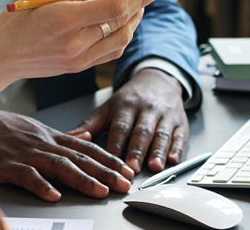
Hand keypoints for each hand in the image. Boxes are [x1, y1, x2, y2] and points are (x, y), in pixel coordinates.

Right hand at [0, 0, 162, 98]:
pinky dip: (124, 35)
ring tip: (140, 2)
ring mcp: (78, 59)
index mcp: (65, 19)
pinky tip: (125, 22)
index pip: (114, 7)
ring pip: (122, 39)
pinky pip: (111, 52)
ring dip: (135, 19)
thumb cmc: (18, 18)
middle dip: (142, 3)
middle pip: (123, 23)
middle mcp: (75, 43)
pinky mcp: (78, 68)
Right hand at [0, 108, 134, 201]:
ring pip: (59, 166)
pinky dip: (41, 186)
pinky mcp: (5, 164)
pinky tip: (52, 195)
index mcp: (49, 136)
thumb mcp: (33, 128)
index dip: (109, 158)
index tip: (126, 170)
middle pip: (79, 158)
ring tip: (100, 191)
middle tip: (124, 184)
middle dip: (105, 171)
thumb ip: (58, 137)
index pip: (86, 147)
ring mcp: (25, 153)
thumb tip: (83, 138)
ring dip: (82, 179)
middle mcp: (42, 143)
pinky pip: (26, 175)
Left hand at [67, 68, 187, 173]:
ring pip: (161, 134)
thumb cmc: (129, 100)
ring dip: (158, 151)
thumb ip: (89, 125)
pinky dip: (177, 148)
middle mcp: (146, 110)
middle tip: (131, 169)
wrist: (158, 80)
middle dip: (136, 151)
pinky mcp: (180, 122)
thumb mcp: (107, 108)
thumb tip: (69, 138)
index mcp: (125, 107)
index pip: (119, 127)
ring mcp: (164, 116)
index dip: (115, 145)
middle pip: (141, 132)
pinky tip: (173, 158)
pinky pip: (180, 135)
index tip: (110, 162)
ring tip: (154, 166)